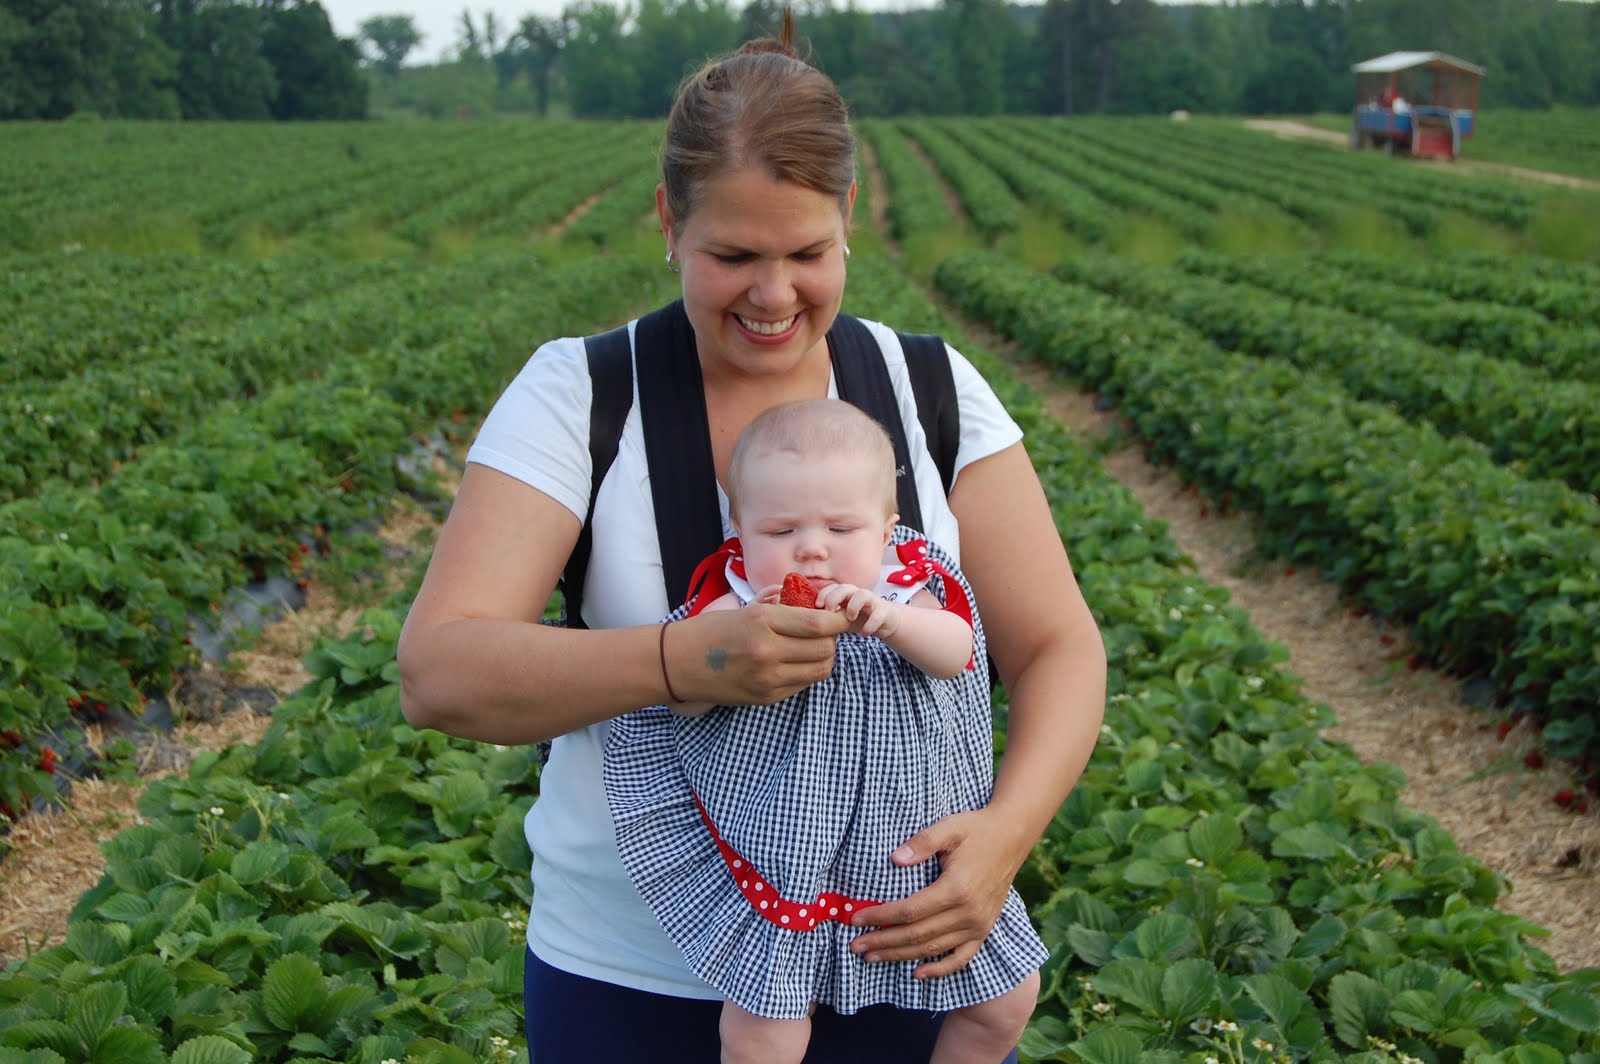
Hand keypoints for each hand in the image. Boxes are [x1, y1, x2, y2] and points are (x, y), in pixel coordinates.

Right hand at [679, 599, 847, 705]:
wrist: (678, 663)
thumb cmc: (712, 629)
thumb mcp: (747, 609)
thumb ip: (783, 608)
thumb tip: (818, 607)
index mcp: (762, 621)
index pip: (819, 624)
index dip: (838, 621)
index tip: (841, 616)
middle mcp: (768, 651)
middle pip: (825, 648)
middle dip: (832, 639)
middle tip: (825, 631)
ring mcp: (768, 678)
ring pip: (820, 669)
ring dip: (823, 657)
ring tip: (812, 647)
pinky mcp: (766, 696)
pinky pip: (803, 684)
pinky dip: (806, 671)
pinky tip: (795, 661)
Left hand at [815, 583, 896, 637]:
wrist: (886, 621)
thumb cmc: (859, 618)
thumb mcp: (842, 619)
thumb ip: (828, 619)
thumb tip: (806, 624)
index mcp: (846, 595)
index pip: (832, 588)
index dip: (823, 594)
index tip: (816, 606)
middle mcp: (858, 594)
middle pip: (845, 587)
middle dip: (834, 598)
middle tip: (829, 611)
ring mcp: (872, 601)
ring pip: (863, 594)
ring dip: (853, 606)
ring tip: (849, 618)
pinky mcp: (884, 612)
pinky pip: (878, 615)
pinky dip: (871, 624)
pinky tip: (865, 633)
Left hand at [846, 808, 1030, 978]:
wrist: (1011, 836)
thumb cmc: (976, 829)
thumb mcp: (949, 827)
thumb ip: (922, 842)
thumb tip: (895, 859)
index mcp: (957, 888)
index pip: (910, 910)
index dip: (881, 917)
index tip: (856, 918)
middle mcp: (968, 912)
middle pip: (917, 935)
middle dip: (883, 941)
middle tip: (855, 946)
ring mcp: (978, 925)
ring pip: (933, 949)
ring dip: (901, 955)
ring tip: (873, 956)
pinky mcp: (984, 930)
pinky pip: (961, 958)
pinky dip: (939, 969)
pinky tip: (917, 973)